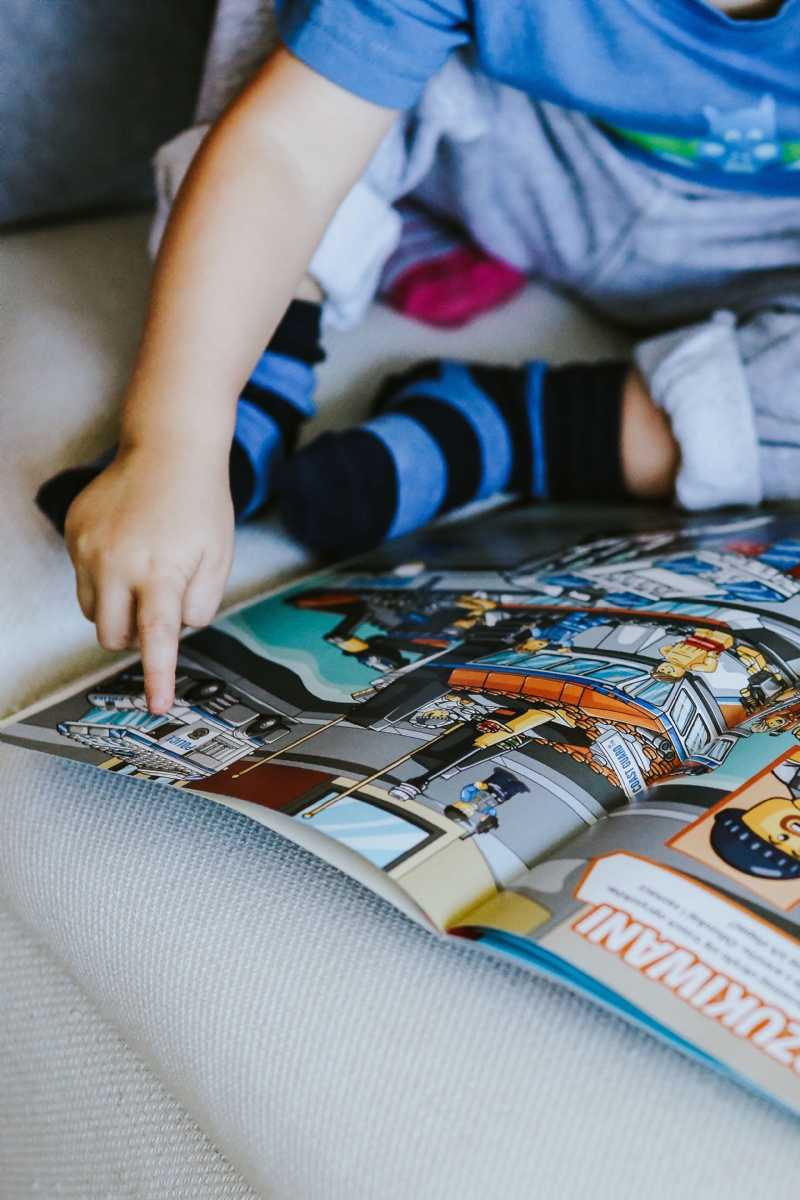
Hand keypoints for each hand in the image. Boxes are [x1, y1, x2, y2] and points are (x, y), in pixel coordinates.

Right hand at [65, 443, 233, 713]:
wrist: (169, 446)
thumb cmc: (200, 502)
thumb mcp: (219, 557)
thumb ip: (200, 603)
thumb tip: (176, 630)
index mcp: (161, 571)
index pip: (157, 638)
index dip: (157, 676)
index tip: (157, 704)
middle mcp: (117, 562)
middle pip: (112, 636)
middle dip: (134, 637)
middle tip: (159, 607)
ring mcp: (89, 548)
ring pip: (92, 611)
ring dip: (117, 609)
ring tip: (144, 573)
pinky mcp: (74, 533)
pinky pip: (82, 578)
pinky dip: (104, 577)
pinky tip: (128, 548)